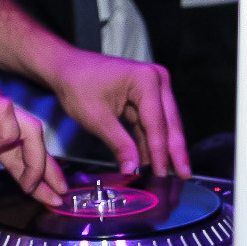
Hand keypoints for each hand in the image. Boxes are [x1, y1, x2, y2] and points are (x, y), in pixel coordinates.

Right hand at [0, 62, 66, 205]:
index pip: (19, 141)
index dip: (33, 166)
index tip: (42, 189)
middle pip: (32, 135)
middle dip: (48, 169)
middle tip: (56, 195)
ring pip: (30, 129)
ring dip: (36, 161)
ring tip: (33, 186)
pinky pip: (10, 121)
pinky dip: (9, 141)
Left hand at [43, 46, 189, 177]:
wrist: (64, 67)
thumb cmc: (76, 83)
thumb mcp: (96, 117)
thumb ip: (119, 144)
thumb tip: (133, 170)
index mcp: (146, 79)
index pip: (157, 123)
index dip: (160, 152)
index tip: (163, 174)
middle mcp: (156, 80)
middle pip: (168, 124)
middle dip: (173, 153)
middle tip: (182, 177)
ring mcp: (153, 87)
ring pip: (163, 126)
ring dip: (163, 150)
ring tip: (168, 175)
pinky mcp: (147, 96)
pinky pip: (152, 124)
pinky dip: (150, 142)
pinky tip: (152, 162)